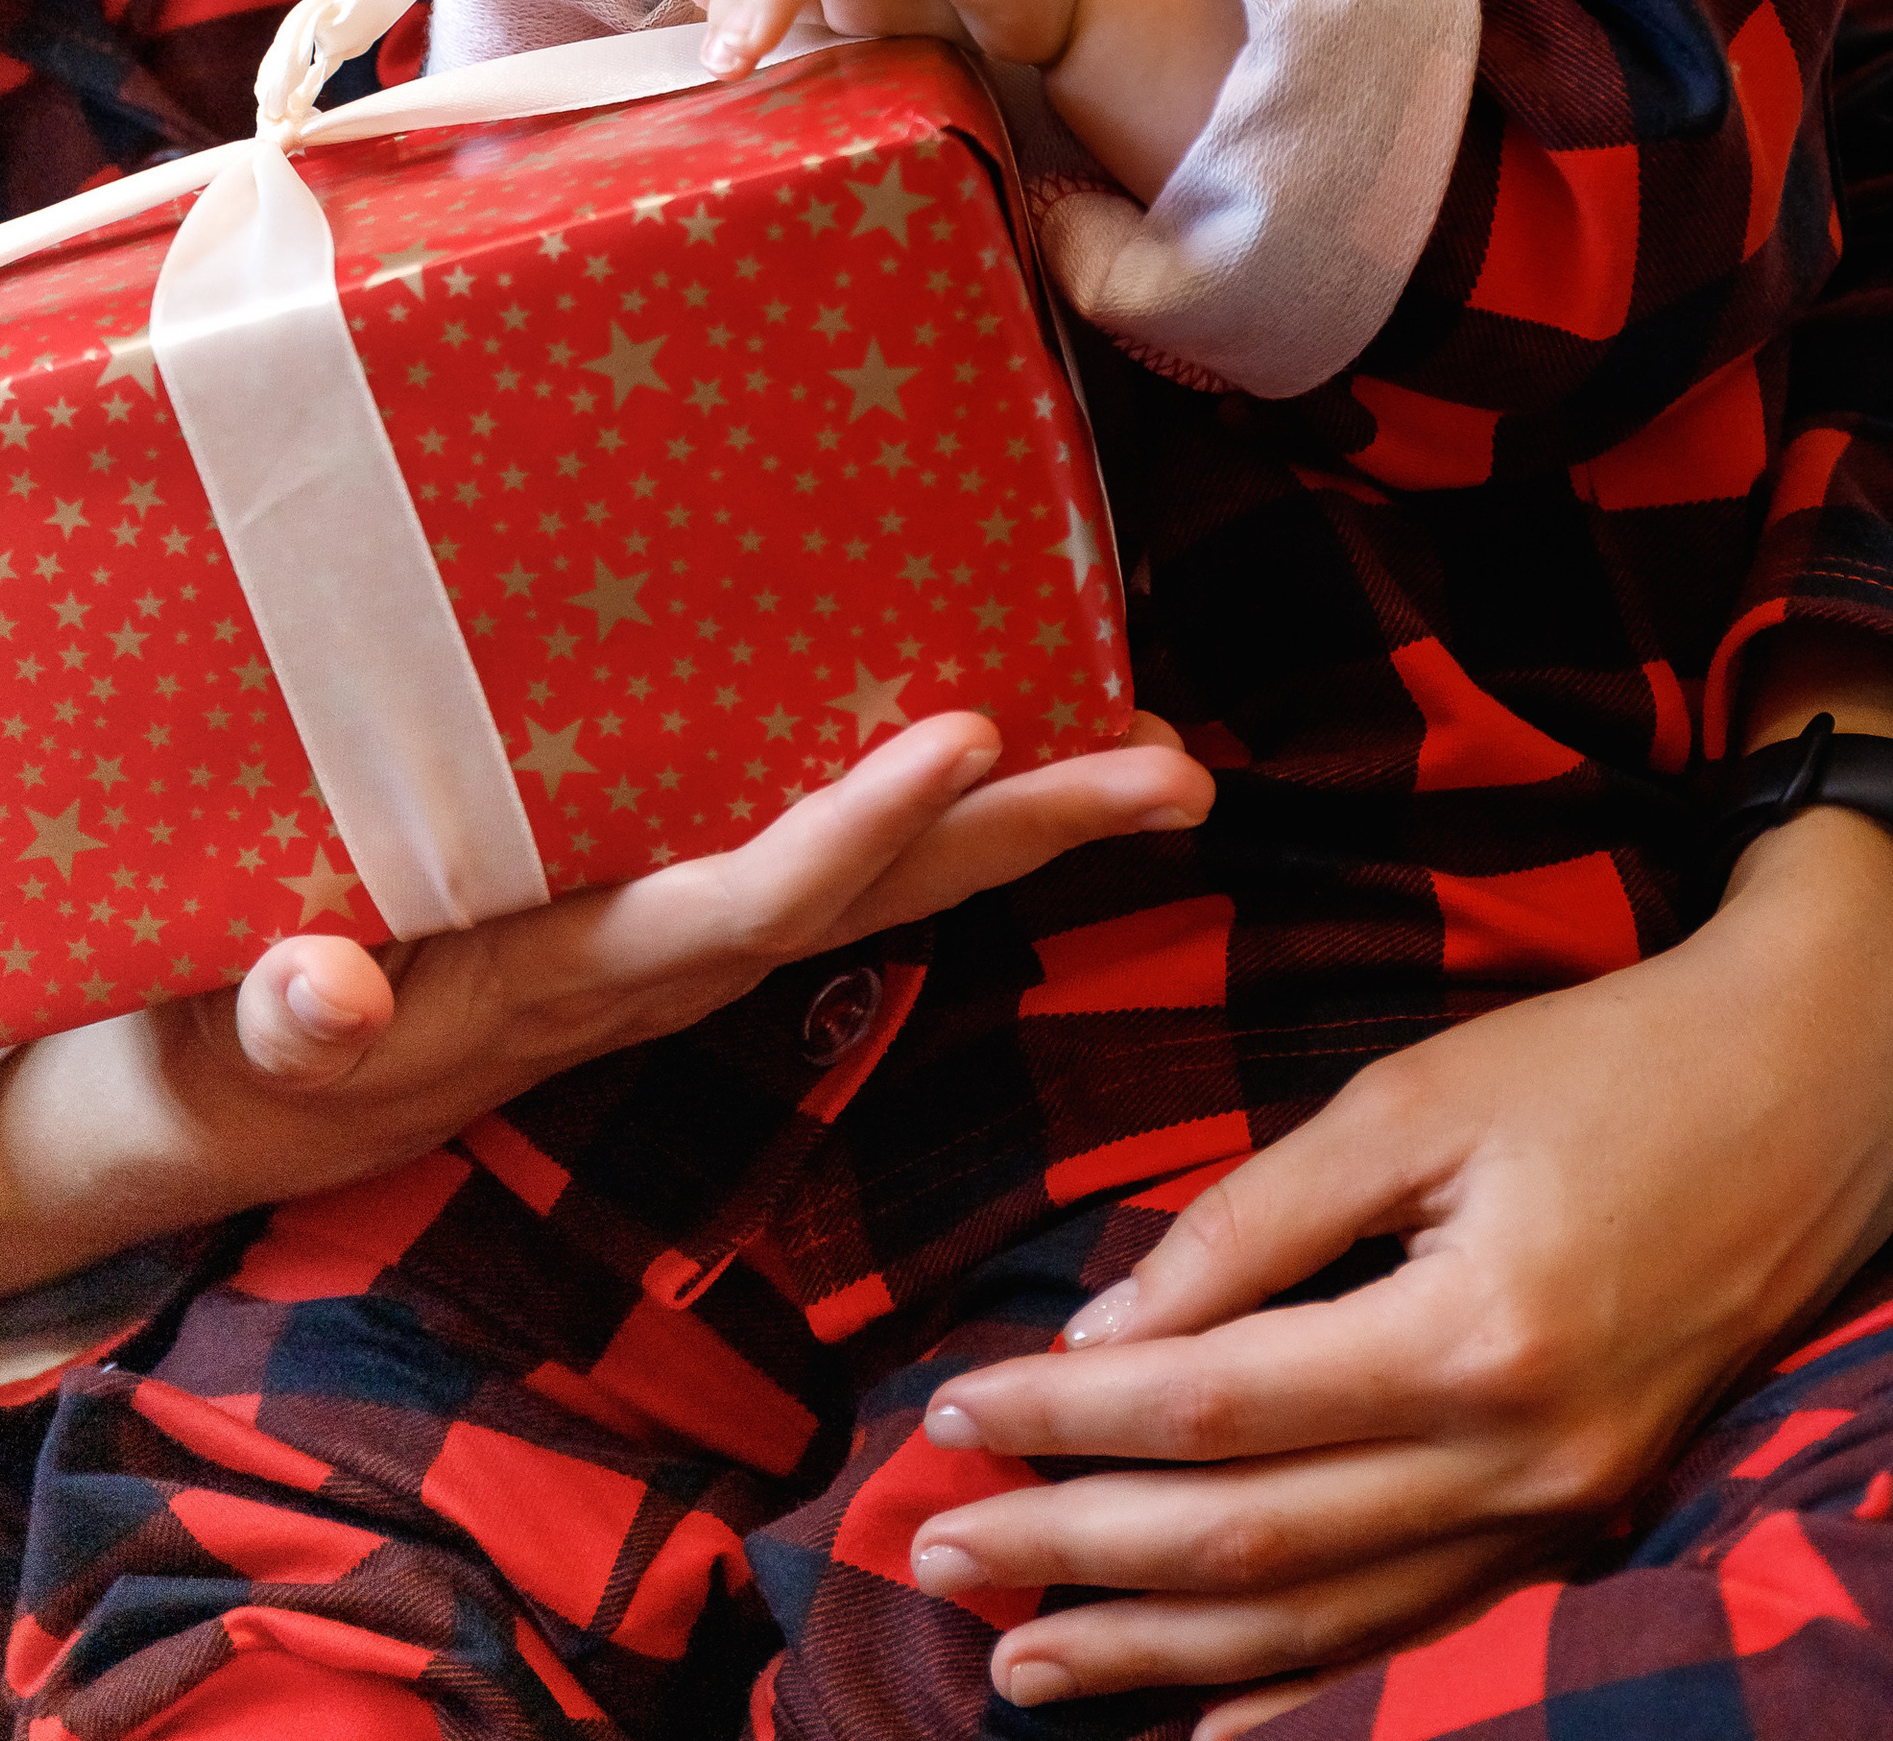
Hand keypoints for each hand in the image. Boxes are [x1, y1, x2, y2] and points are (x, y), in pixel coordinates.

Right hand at [0, 710, 1209, 1317]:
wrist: (212, 1108)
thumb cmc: (219, 1046)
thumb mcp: (227, 1040)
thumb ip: (283, 1019)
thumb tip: (320, 989)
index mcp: (567, 974)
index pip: (747, 899)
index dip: (861, 826)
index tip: (974, 737)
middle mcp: (642, 964)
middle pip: (864, 896)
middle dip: (1020, 837)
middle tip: (1175, 770)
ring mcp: (652, 947)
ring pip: (859, 881)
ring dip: (1005, 830)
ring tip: (1146, 759)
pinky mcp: (633, 920)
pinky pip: (801, 861)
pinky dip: (907, 819)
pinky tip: (988, 764)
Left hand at [904, 805, 1892, 1726]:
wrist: (1806, 1097)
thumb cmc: (1599, 1067)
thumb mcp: (1408, 1101)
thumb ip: (1252, 1223)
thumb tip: (1108, 1333)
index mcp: (1469, 1338)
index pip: (1214, 1406)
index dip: (1067, 1417)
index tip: (952, 1406)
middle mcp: (1519, 1462)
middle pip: (1252, 1539)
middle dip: (1076, 1552)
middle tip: (935, 1549)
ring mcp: (1557, 1516)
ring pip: (1324, 1622)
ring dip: (1159, 1653)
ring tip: (1018, 1664)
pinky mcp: (1573, 1526)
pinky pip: (1414, 1635)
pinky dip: (1296, 1687)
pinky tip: (1199, 1724)